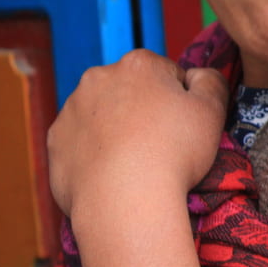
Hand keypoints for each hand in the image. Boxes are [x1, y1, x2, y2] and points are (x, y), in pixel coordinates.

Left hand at [47, 49, 228, 220]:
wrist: (124, 201)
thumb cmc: (173, 152)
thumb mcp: (212, 110)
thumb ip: (211, 81)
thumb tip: (198, 75)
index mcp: (138, 65)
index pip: (167, 74)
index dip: (180, 101)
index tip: (184, 126)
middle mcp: (98, 78)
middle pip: (130, 91)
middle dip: (144, 110)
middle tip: (161, 145)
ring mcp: (71, 110)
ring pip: (102, 115)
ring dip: (117, 129)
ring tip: (135, 162)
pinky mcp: (55, 142)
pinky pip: (81, 141)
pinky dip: (94, 152)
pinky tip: (112, 172)